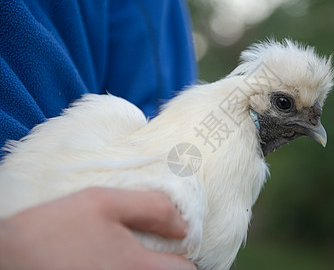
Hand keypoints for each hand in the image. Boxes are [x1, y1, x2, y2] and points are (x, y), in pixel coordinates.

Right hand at [0, 187, 195, 269]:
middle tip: (154, 248)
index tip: (173, 242)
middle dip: (169, 265)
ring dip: (149, 269)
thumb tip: (182, 225)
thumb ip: (152, 208)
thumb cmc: (56, 228)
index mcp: (138, 267)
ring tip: (127, 254)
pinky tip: (109, 261)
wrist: (8, 257)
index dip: (185, 254)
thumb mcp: (105, 202)